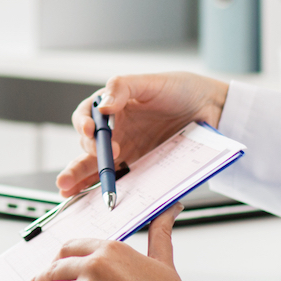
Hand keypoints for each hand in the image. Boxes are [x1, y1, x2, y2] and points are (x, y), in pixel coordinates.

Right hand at [57, 72, 228, 196]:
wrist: (212, 108)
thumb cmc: (180, 89)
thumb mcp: (149, 82)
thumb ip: (122, 87)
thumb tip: (102, 107)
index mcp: (113, 107)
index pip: (87, 118)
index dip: (83, 126)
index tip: (90, 131)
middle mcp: (117, 131)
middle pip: (87, 150)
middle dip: (75, 165)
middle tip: (70, 177)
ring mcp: (130, 151)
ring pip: (99, 169)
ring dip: (81, 181)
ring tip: (68, 192)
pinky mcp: (144, 167)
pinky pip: (124, 180)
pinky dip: (110, 189)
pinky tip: (96, 199)